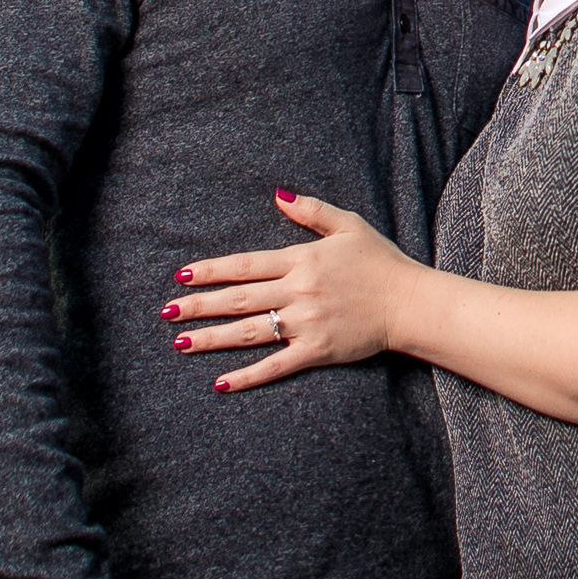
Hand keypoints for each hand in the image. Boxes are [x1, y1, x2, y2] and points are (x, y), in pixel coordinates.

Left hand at [170, 190, 417, 391]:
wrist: (410, 302)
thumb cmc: (381, 262)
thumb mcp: (349, 225)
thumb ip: (311, 211)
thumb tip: (278, 195)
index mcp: (302, 261)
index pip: (245, 266)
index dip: (211, 271)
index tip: (182, 275)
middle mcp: (298, 292)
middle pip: (238, 300)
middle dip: (198, 306)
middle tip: (167, 312)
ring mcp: (306, 324)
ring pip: (249, 332)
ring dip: (211, 338)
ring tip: (180, 343)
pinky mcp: (317, 351)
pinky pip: (276, 365)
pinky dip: (248, 376)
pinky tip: (222, 383)